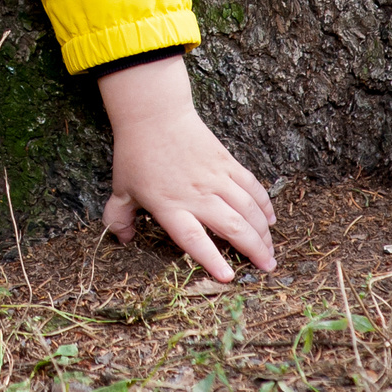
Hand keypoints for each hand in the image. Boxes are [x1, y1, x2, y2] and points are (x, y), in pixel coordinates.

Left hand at [99, 55, 276, 281]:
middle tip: (268, 268)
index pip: (193, 239)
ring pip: (247, 209)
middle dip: (254, 250)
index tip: (229, 277)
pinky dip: (264, 203)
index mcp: (169, 205)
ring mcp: (215, 177)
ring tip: (272, 251)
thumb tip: (121, 239)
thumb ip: (119, 217)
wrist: (154, 114)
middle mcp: (196, 194)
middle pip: (231, 227)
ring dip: (263, 232)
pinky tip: (270, 219)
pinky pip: (251, 186)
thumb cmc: (135, 152)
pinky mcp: (226, 162)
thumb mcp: (121, 188)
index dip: (211, 259)